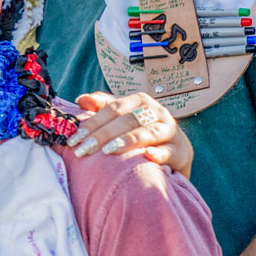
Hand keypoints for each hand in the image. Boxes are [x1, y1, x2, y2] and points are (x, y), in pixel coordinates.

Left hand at [68, 92, 192, 178]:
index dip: (92, 123)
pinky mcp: (181, 151)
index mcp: (140, 101)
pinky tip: (147, 156)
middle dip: (102, 135)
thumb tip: (81, 99)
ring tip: (108, 151)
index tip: (74, 139)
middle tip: (83, 150)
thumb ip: (103, 107)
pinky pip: (169, 152)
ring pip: (147, 133)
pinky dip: (158, 154)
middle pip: (127, 121)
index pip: (112, 109)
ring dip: (127, 141)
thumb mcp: (123, 117)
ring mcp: (170, 131)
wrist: (176, 150)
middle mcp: (156, 112)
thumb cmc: (143, 132)